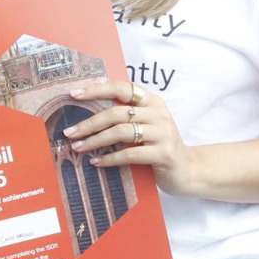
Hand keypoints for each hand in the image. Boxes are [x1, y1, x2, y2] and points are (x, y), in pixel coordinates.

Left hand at [65, 79, 197, 195]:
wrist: (189, 170)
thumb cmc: (159, 146)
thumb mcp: (146, 126)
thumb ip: (126, 116)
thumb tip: (88, 114)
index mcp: (153, 101)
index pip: (122, 88)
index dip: (97, 89)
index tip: (74, 94)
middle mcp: (159, 113)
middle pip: (117, 112)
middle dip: (90, 123)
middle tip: (70, 132)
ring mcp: (163, 133)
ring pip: (121, 132)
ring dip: (95, 140)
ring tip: (79, 147)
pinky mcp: (163, 153)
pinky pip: (130, 154)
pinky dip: (110, 158)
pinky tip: (97, 162)